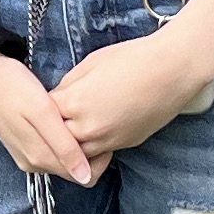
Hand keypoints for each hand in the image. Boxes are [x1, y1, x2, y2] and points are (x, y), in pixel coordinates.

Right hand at [0, 49, 94, 182]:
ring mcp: (26, 154)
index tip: (103, 129)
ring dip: (75, 142)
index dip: (100, 157)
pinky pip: (51, 148)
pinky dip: (62, 137)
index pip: (82, 174)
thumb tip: (85, 177)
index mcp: (39, 158)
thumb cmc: (11, 86)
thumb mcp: (42, 111)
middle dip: (88, 149)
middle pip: (72, 168)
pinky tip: (63, 117)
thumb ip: (63, 145)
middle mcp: (33, 163)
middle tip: (93, 118)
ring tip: (79, 115)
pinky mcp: (22, 143)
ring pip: (62, 158)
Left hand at [46, 32, 213, 163]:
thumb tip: (59, 96)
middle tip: (52, 118)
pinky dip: (91, 146)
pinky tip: (93, 130)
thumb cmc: (133, 59)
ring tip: (71, 127)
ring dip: (70, 143)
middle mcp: (88, 128)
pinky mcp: (123, 145)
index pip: (44, 114)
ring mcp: (107, 140)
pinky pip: (98, 153)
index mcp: (75, 102)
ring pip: (76, 154)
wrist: (171, 71)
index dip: (41, 106)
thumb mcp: (90, 63)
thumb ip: (69, 84)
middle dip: (52, 129)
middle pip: (56, 139)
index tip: (41, 100)